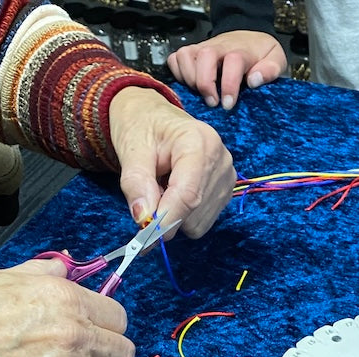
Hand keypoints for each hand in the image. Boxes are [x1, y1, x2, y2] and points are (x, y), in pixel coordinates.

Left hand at [108, 86, 235, 237]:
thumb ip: (135, 183)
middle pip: (194, 212)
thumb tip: (143, 218)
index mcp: (199, 142)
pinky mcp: (226, 191)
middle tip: (148, 197)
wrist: (154, 117)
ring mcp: (227, 177)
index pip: (188, 195)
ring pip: (198, 223)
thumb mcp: (131, 148)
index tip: (145, 237)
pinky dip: (184, 216)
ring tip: (163, 188)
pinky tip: (176, 192)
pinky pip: (203, 222)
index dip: (166, 221)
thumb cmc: (142, 127)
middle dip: (167, 215)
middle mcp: (221, 160)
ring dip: (175, 216)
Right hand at [167, 31, 286, 109]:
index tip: (229, 103)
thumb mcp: (275, 60)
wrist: (249, 40)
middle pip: (204, 56)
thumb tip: (254, 80)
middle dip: (205, 83)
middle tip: (213, 102)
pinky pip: (175, 60)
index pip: (233, 61)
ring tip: (201, 94)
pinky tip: (190, 85)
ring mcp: (202, 49)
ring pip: (185, 56)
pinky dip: (178, 74)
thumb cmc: (260, 55)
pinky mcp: (192, 54)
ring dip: (190, 79)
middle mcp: (219, 47)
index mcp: (241, 50)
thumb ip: (270, 70)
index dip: (229, 84)